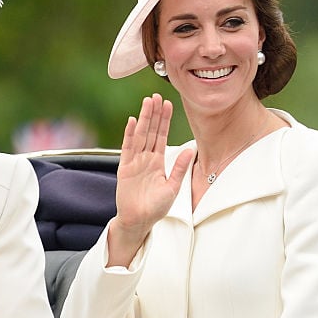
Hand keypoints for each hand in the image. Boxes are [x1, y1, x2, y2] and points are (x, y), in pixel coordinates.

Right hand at [111, 94, 193, 248]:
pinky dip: (129, 134)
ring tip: (147, 102)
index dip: (164, 120)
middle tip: (156, 96)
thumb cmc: (156, 208)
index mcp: (158, 162)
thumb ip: (180, 168)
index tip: (168, 104)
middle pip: (150, 131)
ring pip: (140, 135)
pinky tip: (132, 121)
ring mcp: (135, 162)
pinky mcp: (125, 168)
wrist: (139, 221)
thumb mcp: (173, 187)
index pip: (161, 136)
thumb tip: (192, 150)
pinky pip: (128, 148)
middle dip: (154, 114)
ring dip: (143, 119)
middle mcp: (146, 159)